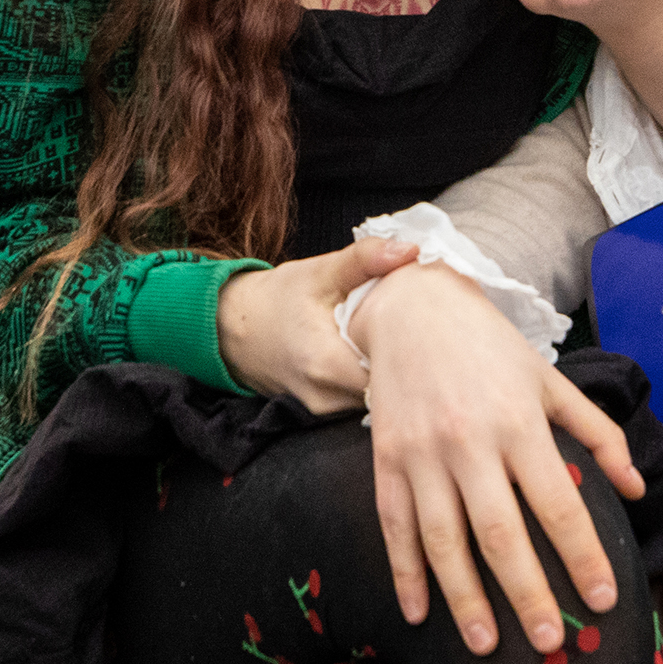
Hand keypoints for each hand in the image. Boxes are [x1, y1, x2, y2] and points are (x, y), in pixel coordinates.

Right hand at [215, 235, 415, 413]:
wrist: (232, 329)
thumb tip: (411, 250)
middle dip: (409, 359)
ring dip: (391, 370)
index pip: (395, 370)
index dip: (419, 348)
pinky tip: (377, 355)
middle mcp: (328, 396)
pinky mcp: (325, 413)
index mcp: (328, 363)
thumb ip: (365, 260)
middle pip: (391, 388)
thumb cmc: (276, 299)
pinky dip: (373, 377)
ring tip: (399, 341)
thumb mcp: (319, 272)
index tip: (429, 323)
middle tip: (422, 328)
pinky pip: (361, 399)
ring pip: (377, 397)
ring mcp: (325, 411)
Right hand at [348, 262, 643, 658]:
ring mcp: (422, 454)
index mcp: (519, 422)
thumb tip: (633, 487)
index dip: (582, 555)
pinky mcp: (385, 460)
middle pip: (500, 533)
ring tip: (486, 644)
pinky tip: (417, 613)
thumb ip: (596, 433)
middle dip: (527, 594)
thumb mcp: (551, 380)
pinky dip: (404, 573)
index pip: (558, 502)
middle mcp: (469, 442)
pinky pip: (394, 527)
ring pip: (444, 541)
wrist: (411, 308)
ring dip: (465, 598)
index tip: (601, 599)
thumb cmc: (490, 347)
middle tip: (550, 643)